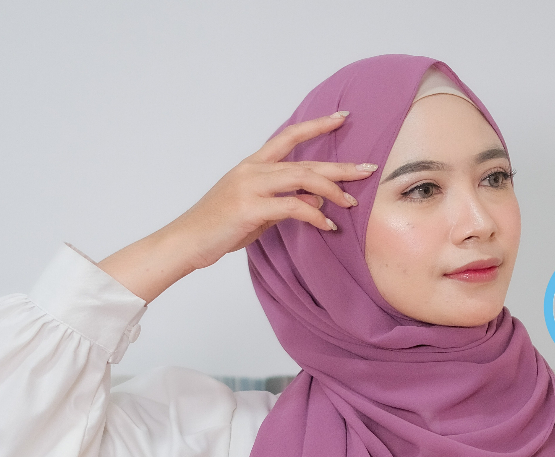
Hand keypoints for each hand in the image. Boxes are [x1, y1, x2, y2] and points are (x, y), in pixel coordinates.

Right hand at [97, 112, 376, 301]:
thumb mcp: (257, 211)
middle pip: (305, 160)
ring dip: (332, 190)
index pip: (288, 136)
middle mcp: (253, 170)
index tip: (342, 117)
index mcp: (252, 165)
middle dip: (340, 166)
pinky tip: (327, 225)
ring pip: (302, 178)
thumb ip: (284, 201)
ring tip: (351, 202)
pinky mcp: (251, 208)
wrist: (187, 241)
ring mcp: (251, 186)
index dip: (316, 126)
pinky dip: (315, 215)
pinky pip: (294, 206)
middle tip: (368, 169)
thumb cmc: (219, 228)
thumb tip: (317, 198)